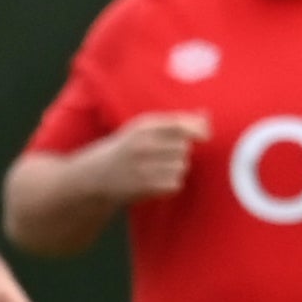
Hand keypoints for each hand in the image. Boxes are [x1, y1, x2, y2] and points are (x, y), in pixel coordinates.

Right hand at [89, 112, 209, 203]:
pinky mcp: (145, 186)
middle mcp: (142, 145)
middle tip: (165, 155)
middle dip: (181, 152)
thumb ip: (176, 121)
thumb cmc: (127, 148)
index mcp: (142, 127)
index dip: (197, 130)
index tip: (205, 136)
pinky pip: (176, 184)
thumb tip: (207, 114)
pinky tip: (157, 181)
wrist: (95, 176)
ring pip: (182, 166)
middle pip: (184, 148)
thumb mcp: (144, 129)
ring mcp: (143, 167)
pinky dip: (171, 184)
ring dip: (177, 169)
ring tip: (158, 168)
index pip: (179, 125)